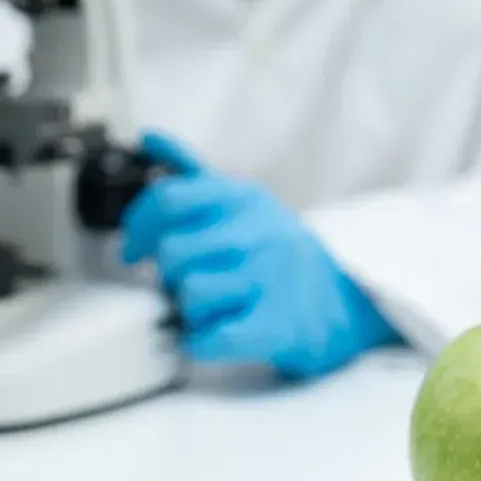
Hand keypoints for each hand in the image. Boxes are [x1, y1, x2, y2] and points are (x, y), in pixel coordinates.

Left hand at [122, 133, 401, 379]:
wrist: (345, 303)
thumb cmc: (279, 254)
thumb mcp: (245, 203)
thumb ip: (193, 173)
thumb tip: (149, 137)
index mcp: (245, 198)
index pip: (168, 199)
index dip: (140, 228)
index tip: (134, 249)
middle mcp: (260, 232)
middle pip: (172, 254)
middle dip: (170, 275)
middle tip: (189, 282)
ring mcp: (270, 278)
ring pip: (189, 295)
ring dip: (191, 310)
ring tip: (217, 306)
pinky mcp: (276, 325)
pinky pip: (208, 338)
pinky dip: (200, 343)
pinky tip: (217, 334)